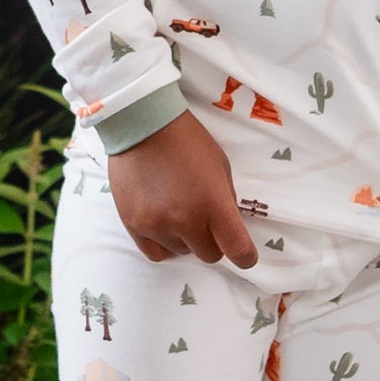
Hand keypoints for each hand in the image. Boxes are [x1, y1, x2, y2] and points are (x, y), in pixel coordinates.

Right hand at [104, 111, 258, 267]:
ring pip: (182, 253)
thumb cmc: (187, 141)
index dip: (245, 256)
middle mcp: (185, 220)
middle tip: (205, 220)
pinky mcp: (134, 225)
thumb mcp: (220, 166)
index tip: (244, 253)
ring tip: (177, 210)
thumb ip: (227, 200)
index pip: (239, 251)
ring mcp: (157, 225)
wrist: (142, 124)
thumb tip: (228, 227)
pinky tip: (164, 225)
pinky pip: (156, 253)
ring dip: (185, 239)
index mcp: (213, 204)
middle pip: (210, 255)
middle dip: (213, 241)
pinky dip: (165, 244)